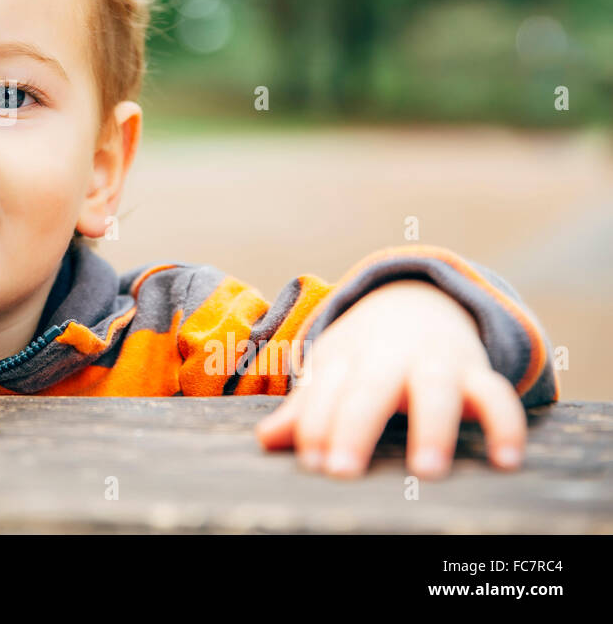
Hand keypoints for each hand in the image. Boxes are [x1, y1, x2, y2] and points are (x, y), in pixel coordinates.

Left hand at [254, 280, 527, 478]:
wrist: (415, 300)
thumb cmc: (363, 354)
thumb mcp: (331, 372)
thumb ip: (305, 409)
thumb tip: (264, 442)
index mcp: (345, 357)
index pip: (324, 392)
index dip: (315, 425)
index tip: (311, 462)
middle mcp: (389, 357)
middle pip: (368, 390)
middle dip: (353, 428)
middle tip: (341, 472)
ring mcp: (435, 361)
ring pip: (434, 389)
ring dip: (432, 427)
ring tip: (427, 471)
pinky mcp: (477, 372)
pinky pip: (498, 395)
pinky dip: (507, 423)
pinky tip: (508, 462)